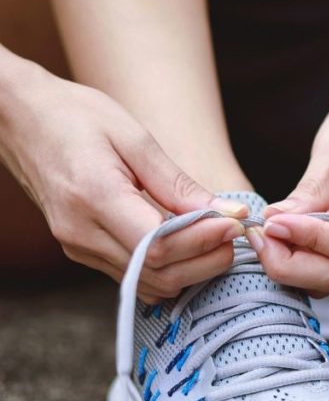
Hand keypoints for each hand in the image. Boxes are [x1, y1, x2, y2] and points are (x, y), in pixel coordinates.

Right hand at [0, 60, 247, 300]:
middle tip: (235, 235)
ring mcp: (77, 246)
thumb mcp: (134, 138)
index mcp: (93, 197)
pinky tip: (191, 246)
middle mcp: (81, 232)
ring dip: (192, 270)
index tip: (236, 223)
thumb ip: (178, 183)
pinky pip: (133, 276)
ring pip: (147, 283)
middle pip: (157, 272)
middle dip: (206, 260)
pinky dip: (169, 270)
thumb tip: (227, 212)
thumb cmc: (77, 117)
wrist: (20, 119)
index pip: (159, 245)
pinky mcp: (81, 250)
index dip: (204, 241)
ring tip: (218, 240)